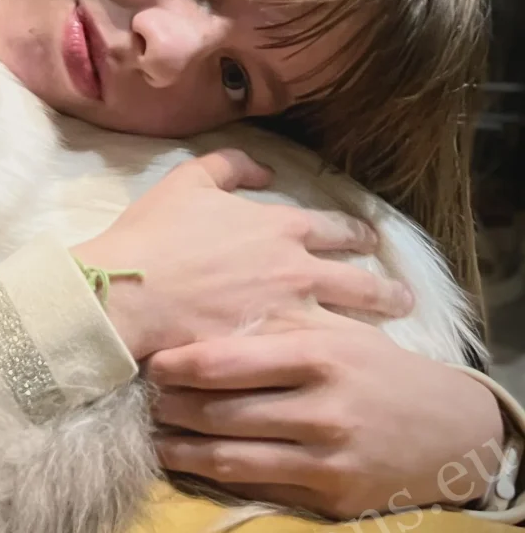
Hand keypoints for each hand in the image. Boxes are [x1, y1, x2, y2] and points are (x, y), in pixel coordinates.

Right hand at [70, 149, 410, 360]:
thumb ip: (229, 166)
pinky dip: (336, 361)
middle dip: (385, 289)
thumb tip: (265, 170)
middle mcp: (298, 271)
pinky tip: (343, 366)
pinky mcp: (271, 355)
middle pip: (358, 281)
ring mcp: (288, 317)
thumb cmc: (154, 236)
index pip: (334, 229)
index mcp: (280, 227)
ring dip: (375, 325)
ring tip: (391, 331)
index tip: (368, 241)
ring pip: (350, 323)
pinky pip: (316, 359)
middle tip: (402, 298)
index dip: (355, 234)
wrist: (129, 292)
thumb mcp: (187, 181)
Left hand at [146, 308, 504, 518]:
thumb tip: (202, 315)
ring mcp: (325, 458)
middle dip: (169, 407)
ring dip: (179, 449)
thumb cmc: (379, 370)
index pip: (225, 362)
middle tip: (139, 400)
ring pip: (228, 457)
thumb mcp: (338, 335)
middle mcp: (320, 408)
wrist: (451, 430)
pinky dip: (214, 478)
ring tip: (150, 436)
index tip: (148, 362)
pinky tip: (189, 465)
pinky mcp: (330, 496)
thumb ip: (279, 326)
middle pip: (219, 411)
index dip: (177, 365)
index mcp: (318, 355)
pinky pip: (256, 487)